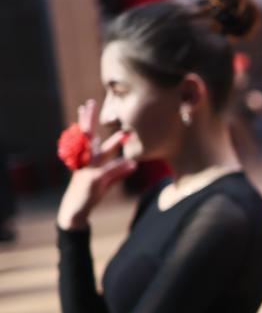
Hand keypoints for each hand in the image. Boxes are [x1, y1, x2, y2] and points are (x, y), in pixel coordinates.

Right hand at [56, 100, 135, 230]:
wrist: (76, 209)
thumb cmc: (89, 192)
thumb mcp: (105, 180)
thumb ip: (117, 171)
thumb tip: (132, 164)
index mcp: (87, 157)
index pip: (87, 135)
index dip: (87, 120)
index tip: (86, 105)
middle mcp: (86, 160)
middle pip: (87, 137)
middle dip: (88, 119)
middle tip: (89, 103)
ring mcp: (89, 169)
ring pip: (100, 153)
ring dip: (112, 143)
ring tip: (124, 134)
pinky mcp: (94, 180)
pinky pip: (110, 172)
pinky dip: (121, 168)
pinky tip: (133, 164)